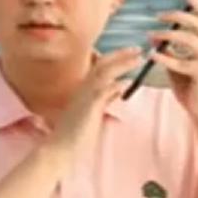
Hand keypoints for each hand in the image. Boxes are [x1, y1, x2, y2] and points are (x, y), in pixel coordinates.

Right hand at [46, 45, 142, 159]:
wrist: (60, 148)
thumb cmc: (76, 133)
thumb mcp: (94, 110)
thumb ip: (105, 98)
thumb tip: (118, 88)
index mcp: (85, 89)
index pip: (101, 66)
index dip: (116, 57)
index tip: (132, 52)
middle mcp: (83, 89)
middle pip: (103, 64)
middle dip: (121, 55)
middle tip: (138, 49)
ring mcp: (84, 97)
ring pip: (103, 73)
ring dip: (121, 65)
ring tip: (138, 60)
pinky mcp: (87, 108)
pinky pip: (101, 93)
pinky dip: (114, 86)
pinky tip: (127, 83)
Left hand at [149, 0, 197, 120]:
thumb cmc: (192, 90)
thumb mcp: (179, 68)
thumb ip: (171, 53)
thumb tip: (156, 39)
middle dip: (178, 16)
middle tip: (159, 16)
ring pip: (190, 39)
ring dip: (168, 35)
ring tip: (152, 36)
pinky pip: (181, 62)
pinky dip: (165, 58)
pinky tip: (152, 56)